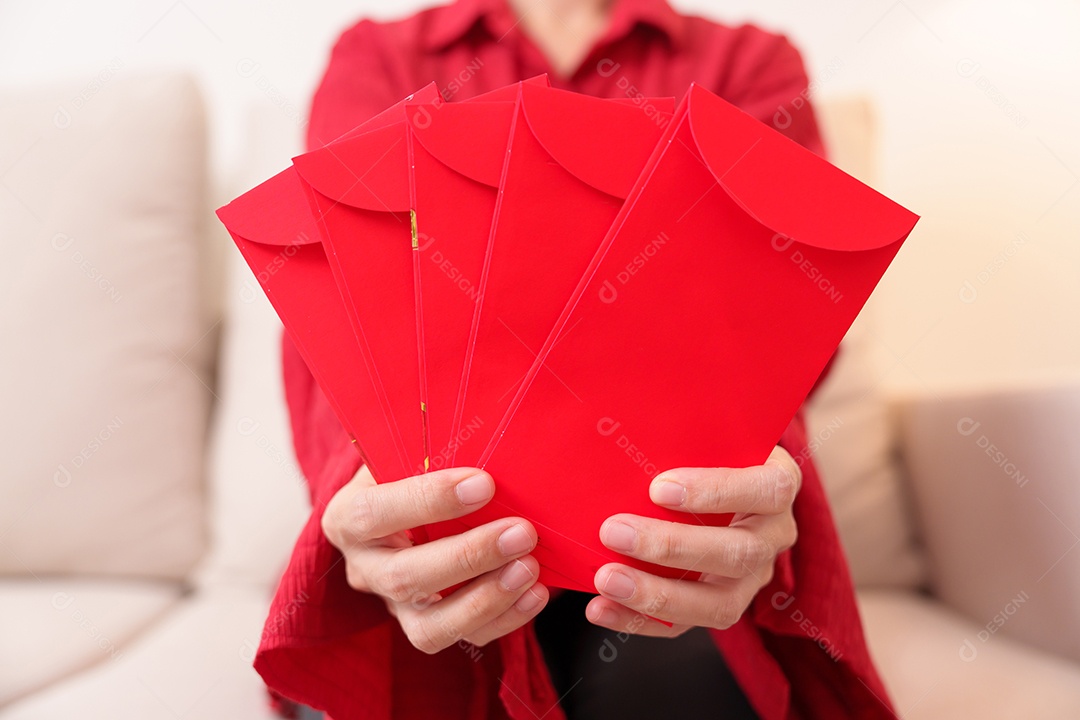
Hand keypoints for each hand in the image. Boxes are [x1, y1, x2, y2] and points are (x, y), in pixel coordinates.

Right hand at [321, 465, 548, 652]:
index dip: (428, 500)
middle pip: (404, 577)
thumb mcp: (406, 452)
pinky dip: (504, 620)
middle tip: (521, 532)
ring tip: (530, 569)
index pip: (374, 513)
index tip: (484, 483)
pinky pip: (463, 638)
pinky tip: (535, 593)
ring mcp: (393, 606)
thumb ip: (430, 450)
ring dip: (486, 598)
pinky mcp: (425, 628)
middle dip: (468, 557)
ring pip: (429, 626)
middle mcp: (364, 568)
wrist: (405, 510)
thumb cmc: (411, 472)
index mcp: (347, 516)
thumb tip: (489, 431)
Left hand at [587, 446, 800, 635]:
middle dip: (671, 547)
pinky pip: (686, 626)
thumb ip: (683, 431)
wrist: (721, 482)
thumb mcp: (708, 433)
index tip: (657, 487)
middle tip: (613, 532)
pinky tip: (600, 609)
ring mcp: (753, 578)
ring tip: (607, 579)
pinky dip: (640, 622)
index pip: (765, 490)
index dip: (714, 491)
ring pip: (719, 604)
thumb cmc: (707, 451)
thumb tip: (619, 409)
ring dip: (656, 595)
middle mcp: (774, 535)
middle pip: (737, 553)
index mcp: (778, 483)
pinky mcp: (724, 605)